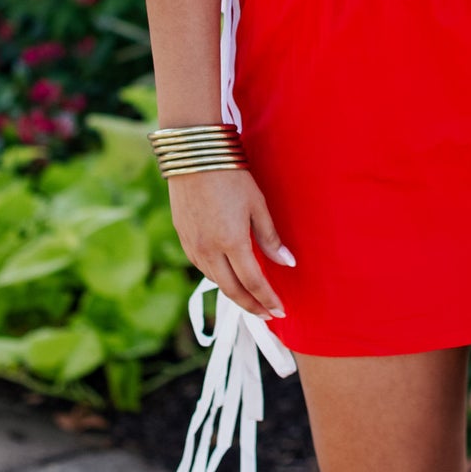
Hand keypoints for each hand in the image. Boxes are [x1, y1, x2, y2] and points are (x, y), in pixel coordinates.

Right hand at [167, 169, 293, 319]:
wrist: (193, 156)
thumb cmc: (231, 176)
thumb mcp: (257, 205)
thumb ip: (270, 238)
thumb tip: (287, 263)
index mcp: (231, 242)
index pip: (253, 282)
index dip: (268, 299)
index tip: (280, 311)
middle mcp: (209, 250)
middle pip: (232, 290)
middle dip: (251, 306)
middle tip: (267, 315)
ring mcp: (193, 245)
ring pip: (215, 280)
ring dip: (234, 294)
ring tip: (251, 300)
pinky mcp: (183, 238)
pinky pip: (202, 267)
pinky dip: (218, 277)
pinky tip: (227, 277)